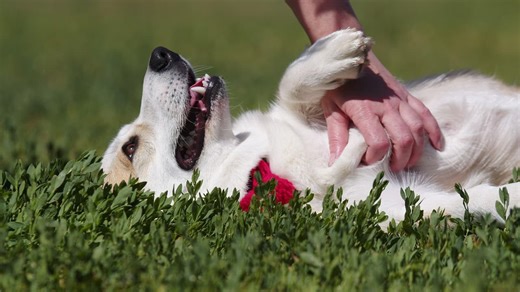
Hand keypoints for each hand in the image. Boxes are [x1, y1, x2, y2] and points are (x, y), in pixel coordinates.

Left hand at [322, 52, 442, 170]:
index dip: (375, 158)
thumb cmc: (338, 85)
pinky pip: (426, 114)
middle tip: (392, 169)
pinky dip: (434, 131)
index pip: (379, 142)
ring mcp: (400, 100)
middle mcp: (386, 106)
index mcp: (365, 111)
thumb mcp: (330, 109)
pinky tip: (437, 146)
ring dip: (417, 150)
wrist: (351, 57)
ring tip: (408, 163)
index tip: (366, 162)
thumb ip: (336, 136)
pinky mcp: (407, 95)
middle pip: (405, 139)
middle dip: (401, 160)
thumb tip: (334, 163)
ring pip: (419, 129)